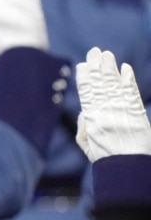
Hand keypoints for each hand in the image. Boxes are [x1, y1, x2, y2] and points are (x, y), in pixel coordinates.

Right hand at [75, 46, 150, 161]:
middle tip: (95, 52)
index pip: (87, 93)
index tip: (83, 65)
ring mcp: (122, 111)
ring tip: (107, 55)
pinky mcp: (137, 113)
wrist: (129, 167)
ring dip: (110, 69)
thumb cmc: (107, 158)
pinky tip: (125, 68)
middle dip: (97, 67)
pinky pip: (132, 92)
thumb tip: (85, 112)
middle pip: (100, 85)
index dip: (85, 78)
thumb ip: (84, 127)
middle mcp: (106, 112)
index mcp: (92, 120)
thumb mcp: (87, 145)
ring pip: (114, 85)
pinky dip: (128, 79)